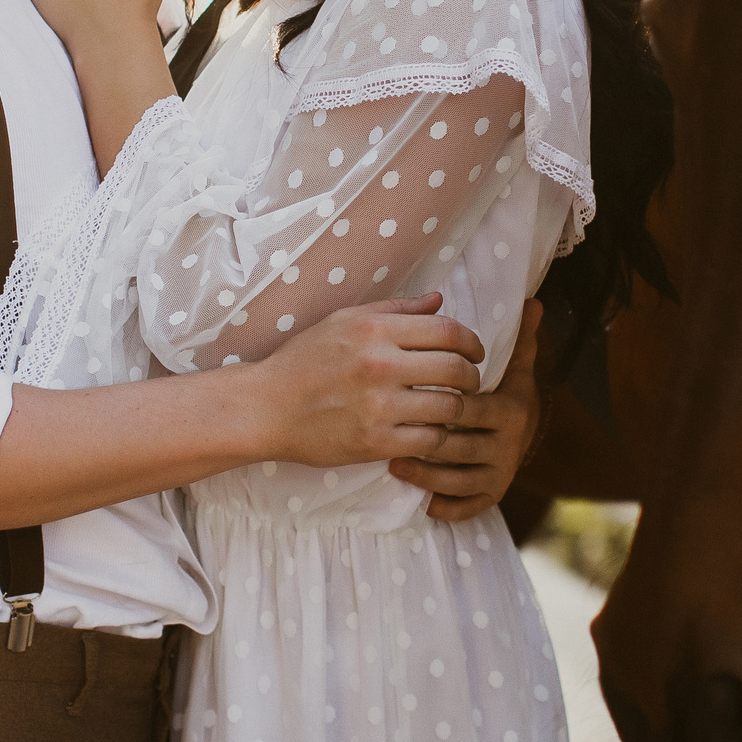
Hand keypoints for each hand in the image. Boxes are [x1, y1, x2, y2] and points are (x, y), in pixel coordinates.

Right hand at [251, 294, 487, 469]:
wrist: (266, 407)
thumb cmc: (305, 360)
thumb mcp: (344, 320)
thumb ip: (397, 309)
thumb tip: (439, 299)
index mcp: (376, 329)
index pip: (448, 331)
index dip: (472, 342)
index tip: (474, 352)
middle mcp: (381, 364)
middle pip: (456, 369)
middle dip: (472, 376)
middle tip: (469, 381)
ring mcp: (379, 406)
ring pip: (449, 407)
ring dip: (458, 408)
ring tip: (451, 407)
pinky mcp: (375, 442)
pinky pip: (430, 440)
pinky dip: (437, 436)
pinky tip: (429, 430)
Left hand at [391, 301, 542, 521]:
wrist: (522, 436)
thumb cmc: (502, 394)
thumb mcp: (511, 367)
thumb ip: (514, 338)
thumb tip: (533, 301)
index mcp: (511, 409)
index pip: (471, 407)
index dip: (439, 403)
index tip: (405, 394)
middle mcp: (510, 444)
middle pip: (460, 444)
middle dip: (425, 438)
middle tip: (386, 430)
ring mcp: (501, 473)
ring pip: (458, 478)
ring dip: (424, 473)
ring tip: (392, 461)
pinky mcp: (492, 496)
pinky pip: (465, 506)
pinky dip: (441, 504)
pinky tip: (416, 496)